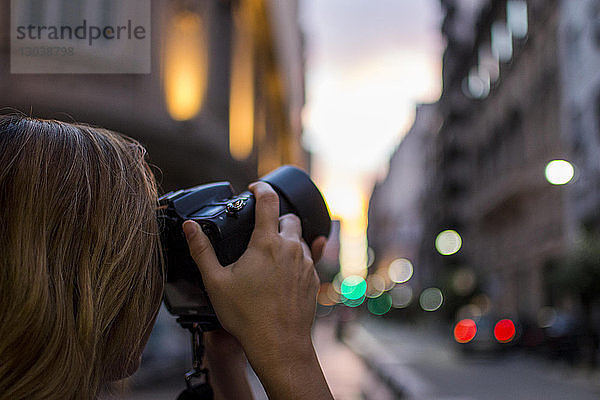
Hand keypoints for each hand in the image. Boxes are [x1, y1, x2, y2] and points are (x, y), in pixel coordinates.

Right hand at [183, 182, 332, 398]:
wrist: (279, 345)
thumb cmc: (246, 315)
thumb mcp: (216, 281)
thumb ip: (202, 250)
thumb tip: (190, 227)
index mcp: (266, 243)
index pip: (268, 200)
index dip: (261, 187)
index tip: (254, 188)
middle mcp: (290, 248)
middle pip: (288, 218)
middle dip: (275, 218)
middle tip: (259, 230)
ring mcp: (305, 263)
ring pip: (299, 239)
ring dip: (286, 240)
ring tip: (268, 257)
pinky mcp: (313, 279)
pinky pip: (307, 259)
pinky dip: (295, 259)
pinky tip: (281, 274)